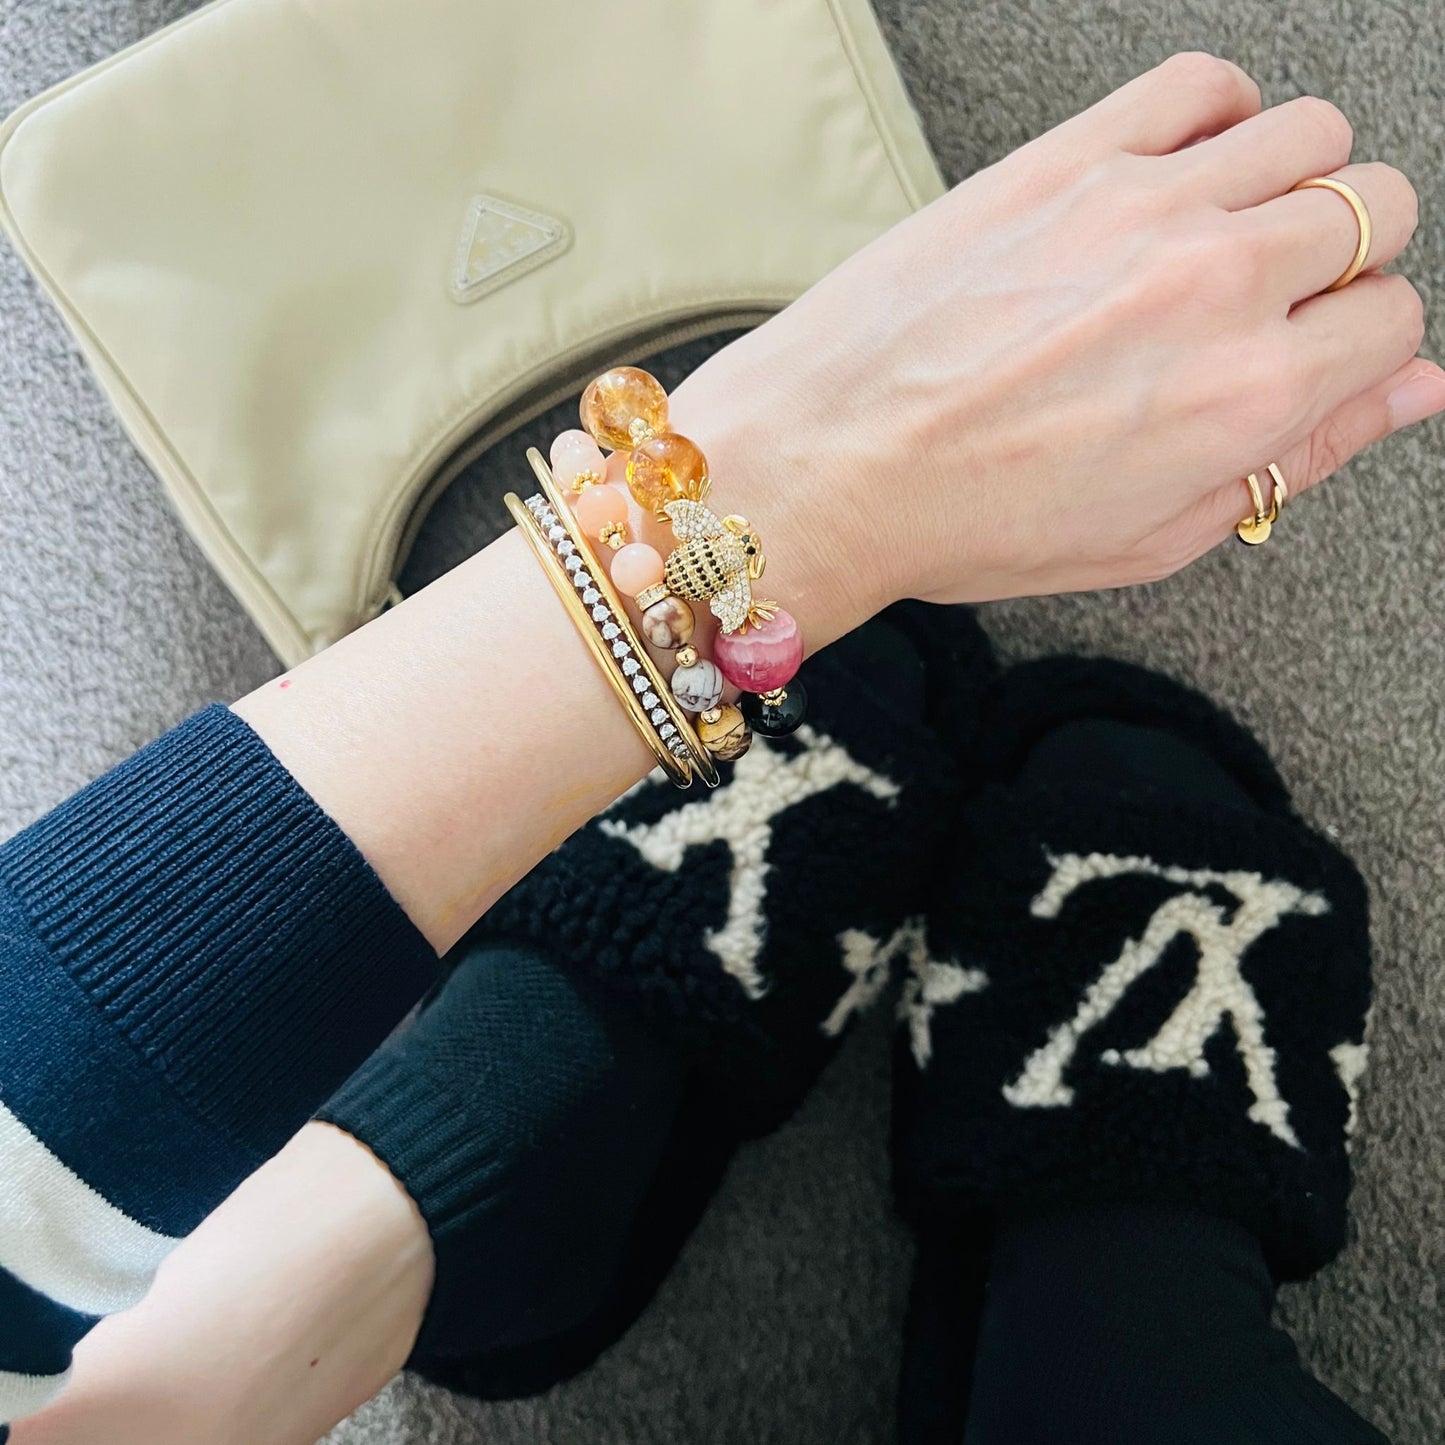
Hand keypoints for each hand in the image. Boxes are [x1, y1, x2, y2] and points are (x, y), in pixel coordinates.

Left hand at [670, 53, 1438, 631]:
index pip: (1390, 323)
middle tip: (1264, 308)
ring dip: (1291, 183)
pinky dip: (1216, 116)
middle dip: (1338, 261)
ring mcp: (1140, 206)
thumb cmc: (964, 520)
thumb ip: (1295, 459)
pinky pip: (1199, 83)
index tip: (1306, 360)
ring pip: (1309, 134)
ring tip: (1220, 241)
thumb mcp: (1148, 539)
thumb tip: (1410, 393)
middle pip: (1374, 209)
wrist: (826, 463)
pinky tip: (1178, 174)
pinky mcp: (1066, 158)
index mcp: (1243, 396)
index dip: (1355, 348)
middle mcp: (1212, 285)